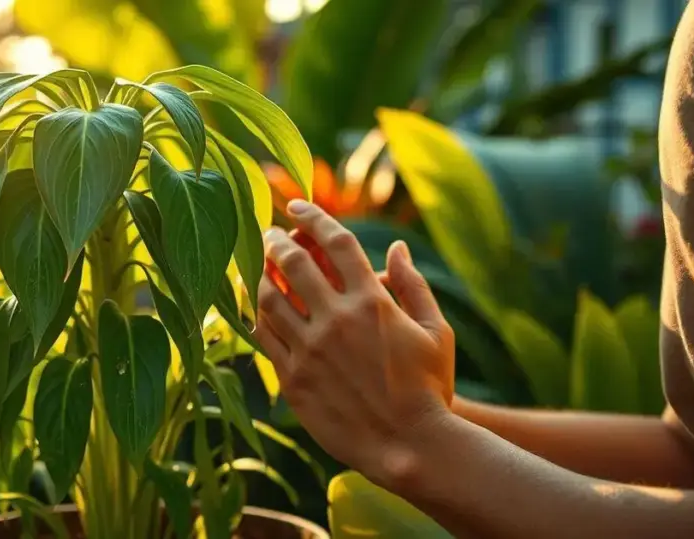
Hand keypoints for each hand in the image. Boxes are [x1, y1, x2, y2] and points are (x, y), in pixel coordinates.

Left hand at [253, 200, 454, 484]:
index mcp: (371, 301)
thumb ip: (413, 284)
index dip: (312, 217)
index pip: (335, 242)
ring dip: (260, 276)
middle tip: (269, 234)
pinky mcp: (294, 379)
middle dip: (276, 240)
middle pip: (293, 263)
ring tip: (259, 268)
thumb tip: (395, 247)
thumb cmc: (429, 389)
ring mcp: (311, 350)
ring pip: (269, 299)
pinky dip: (257, 316)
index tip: (297, 206)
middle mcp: (336, 320)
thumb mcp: (436, 332)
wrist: (409, 446)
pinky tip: (257, 308)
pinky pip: (265, 338)